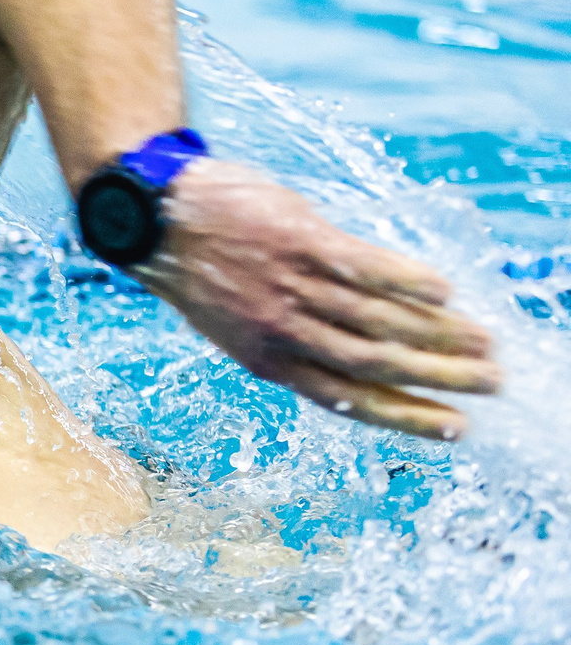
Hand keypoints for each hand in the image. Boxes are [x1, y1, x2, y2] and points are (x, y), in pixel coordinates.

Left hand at [133, 159, 499, 439]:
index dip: (406, 417)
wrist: (152, 214)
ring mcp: (293, 286)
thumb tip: (352, 352)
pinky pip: (365, 267)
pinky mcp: (300, 241)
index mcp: (266, 360)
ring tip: (484, 342)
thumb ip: (288, 339)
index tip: (455, 429)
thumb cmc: (198, 269)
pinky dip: (407, 280)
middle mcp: (284, 331)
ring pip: (378, 321)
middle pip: (376, 364)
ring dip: (438, 334)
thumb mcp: (234, 323)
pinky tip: (445, 291)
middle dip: (439, 378)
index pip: (348, 399)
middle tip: (491, 382)